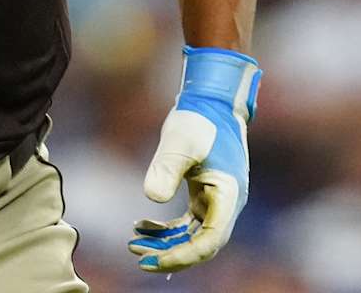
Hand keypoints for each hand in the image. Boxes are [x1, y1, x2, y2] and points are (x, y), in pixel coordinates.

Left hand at [130, 46, 260, 273]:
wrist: (211, 100)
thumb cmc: (199, 118)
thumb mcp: (179, 140)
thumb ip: (167, 168)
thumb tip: (153, 199)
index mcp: (228, 196)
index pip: (209, 240)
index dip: (183, 256)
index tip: (154, 261)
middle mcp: (226, 204)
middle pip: (201, 245)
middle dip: (171, 255)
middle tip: (138, 258)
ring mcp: (216, 201)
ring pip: (192, 236)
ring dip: (166, 244)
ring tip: (133, 244)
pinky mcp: (204, 195)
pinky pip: (187, 223)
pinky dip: (166, 229)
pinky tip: (141, 225)